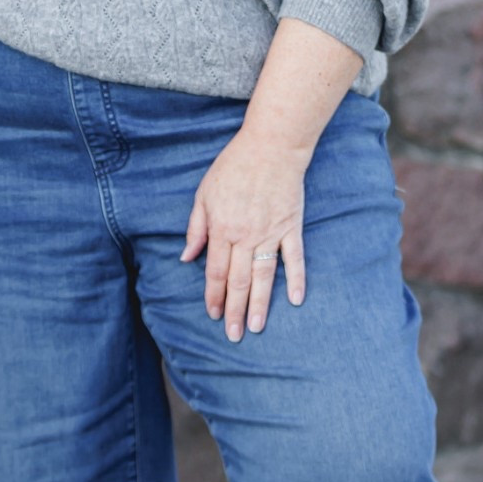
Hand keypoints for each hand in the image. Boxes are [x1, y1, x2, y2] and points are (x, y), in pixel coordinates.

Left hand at [181, 131, 307, 340]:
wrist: (271, 147)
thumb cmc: (233, 167)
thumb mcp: (204, 194)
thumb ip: (196, 228)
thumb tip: (186, 257)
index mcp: (222, 229)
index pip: (215, 272)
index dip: (213, 296)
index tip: (212, 315)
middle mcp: (246, 236)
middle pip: (238, 281)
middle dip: (234, 310)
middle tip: (233, 335)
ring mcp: (271, 233)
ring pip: (264, 276)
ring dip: (260, 304)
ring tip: (257, 327)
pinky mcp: (291, 227)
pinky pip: (294, 258)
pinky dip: (296, 279)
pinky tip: (296, 300)